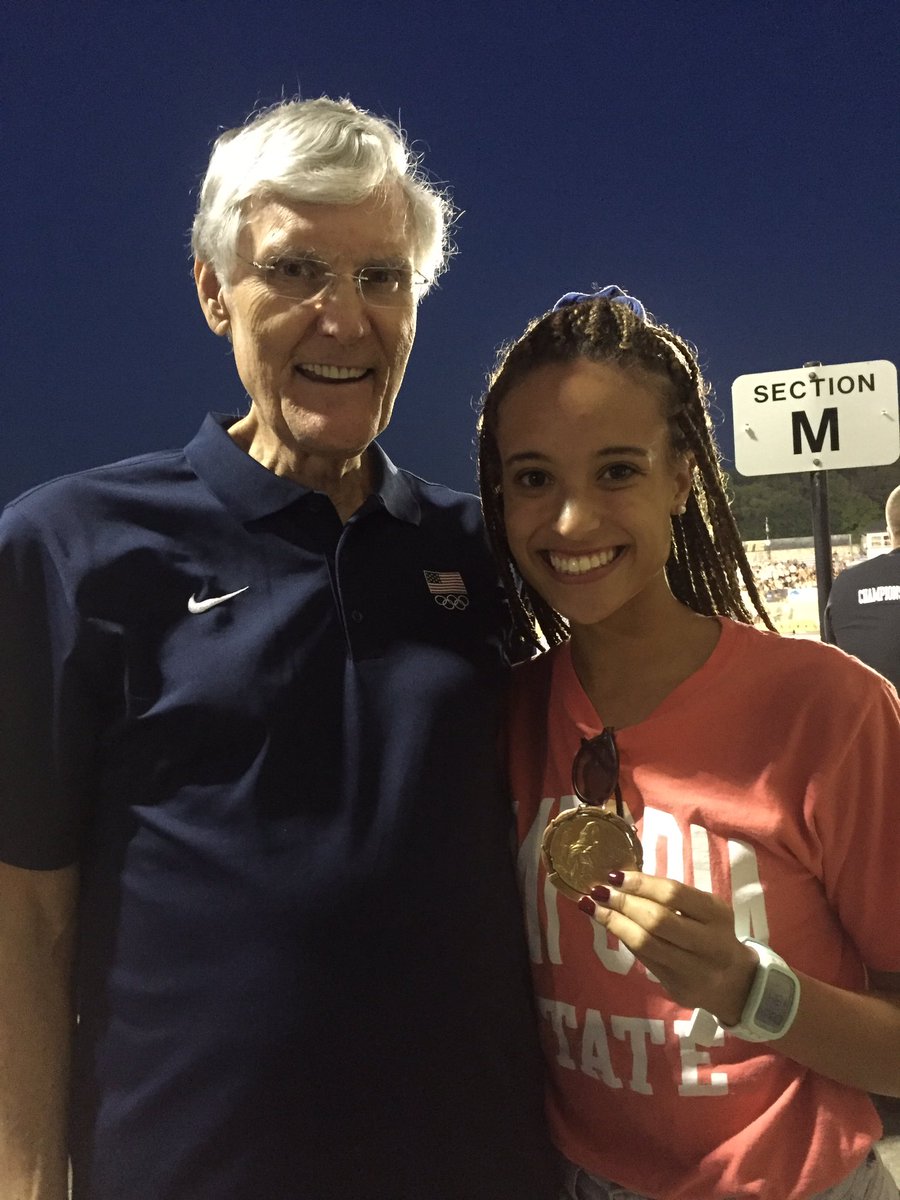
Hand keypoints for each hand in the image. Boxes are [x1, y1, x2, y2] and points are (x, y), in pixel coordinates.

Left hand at [578, 871, 757, 1024]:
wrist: (736, 983)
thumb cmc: (713, 934)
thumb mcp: (705, 911)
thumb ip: (673, 898)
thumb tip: (622, 879)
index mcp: (717, 914)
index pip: (674, 894)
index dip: (641, 884)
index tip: (614, 875)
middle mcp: (710, 944)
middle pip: (657, 921)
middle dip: (623, 903)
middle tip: (599, 891)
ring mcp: (695, 970)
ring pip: (646, 944)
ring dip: (614, 923)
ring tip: (593, 907)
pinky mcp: (678, 988)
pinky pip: (644, 960)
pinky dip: (623, 939)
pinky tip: (609, 925)